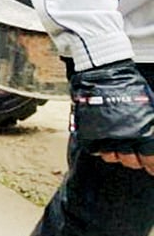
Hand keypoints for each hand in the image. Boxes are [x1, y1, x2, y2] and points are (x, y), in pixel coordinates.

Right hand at [70, 61, 153, 175]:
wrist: (104, 70)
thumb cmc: (130, 85)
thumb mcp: (151, 106)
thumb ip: (151, 124)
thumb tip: (152, 136)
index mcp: (144, 131)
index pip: (151, 160)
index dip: (152, 165)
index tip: (152, 165)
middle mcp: (125, 136)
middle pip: (131, 162)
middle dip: (135, 158)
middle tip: (135, 149)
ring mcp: (104, 134)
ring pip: (111, 157)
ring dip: (115, 151)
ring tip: (117, 141)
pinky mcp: (88, 130)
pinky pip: (93, 148)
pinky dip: (98, 146)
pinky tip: (103, 136)